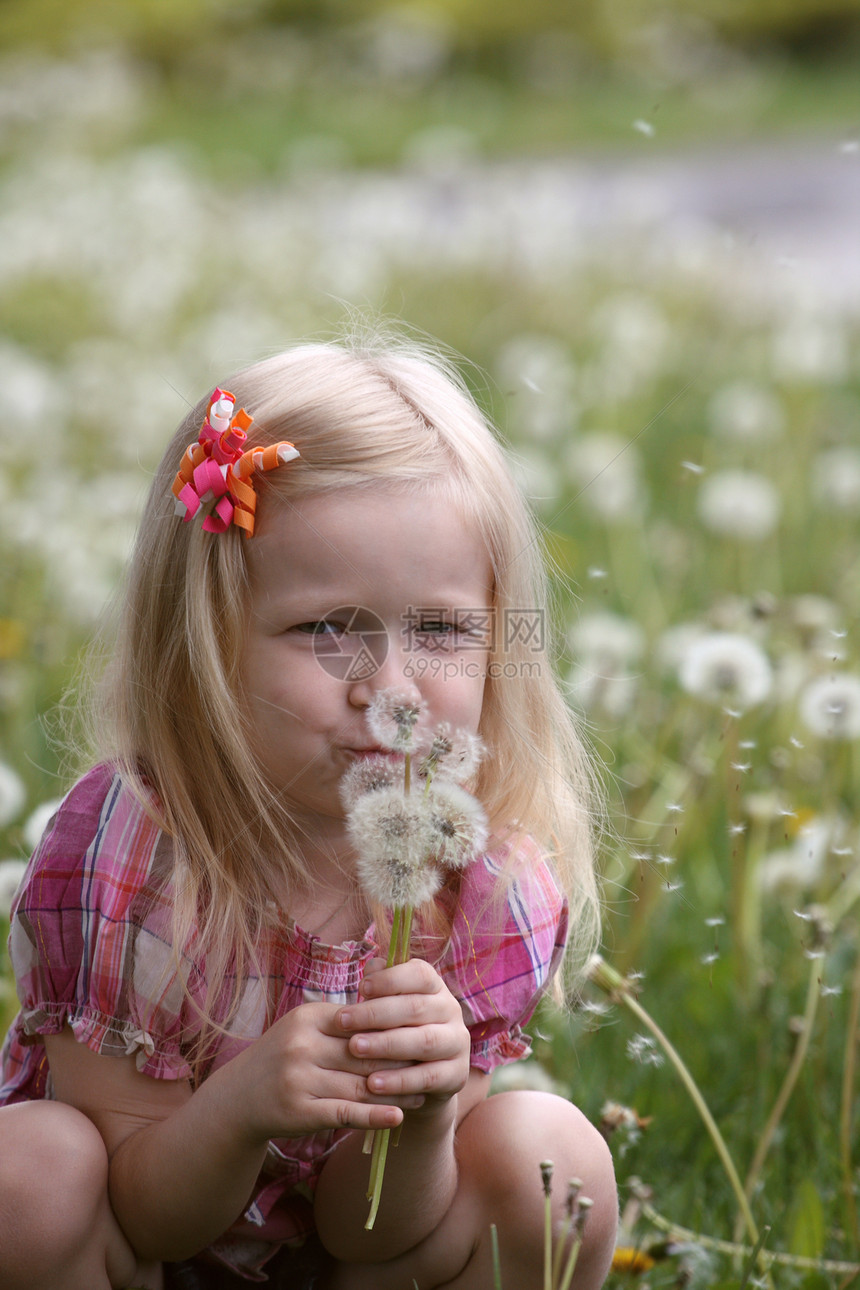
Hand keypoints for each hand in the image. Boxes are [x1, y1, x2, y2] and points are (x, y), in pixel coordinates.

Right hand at [237, 999, 423, 1141]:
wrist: (238, 1098)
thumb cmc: (282, 1057)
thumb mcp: (304, 1028)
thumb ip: (342, 1021)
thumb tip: (393, 1010)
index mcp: (307, 1017)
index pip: (361, 1021)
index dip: (393, 1028)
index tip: (422, 1034)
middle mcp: (301, 1045)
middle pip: (364, 1053)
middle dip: (401, 1060)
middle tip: (430, 1065)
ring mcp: (298, 1079)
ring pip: (359, 1085)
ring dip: (395, 1091)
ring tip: (421, 1093)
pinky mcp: (299, 1111)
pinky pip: (345, 1113)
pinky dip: (374, 1116)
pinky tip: (397, 1117)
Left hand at [336, 958, 470, 1108]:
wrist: (425, 1078)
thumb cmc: (398, 1030)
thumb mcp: (390, 1007)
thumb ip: (382, 987)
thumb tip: (372, 967)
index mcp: (435, 987)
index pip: (420, 974)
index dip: (390, 979)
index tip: (361, 987)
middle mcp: (450, 1010)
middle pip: (416, 1007)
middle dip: (375, 1014)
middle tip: (343, 1020)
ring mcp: (457, 1042)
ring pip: (424, 1041)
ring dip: (386, 1044)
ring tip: (354, 1048)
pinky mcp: (457, 1074)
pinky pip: (428, 1077)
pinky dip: (399, 1081)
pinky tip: (373, 1083)